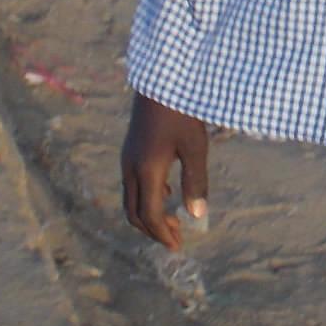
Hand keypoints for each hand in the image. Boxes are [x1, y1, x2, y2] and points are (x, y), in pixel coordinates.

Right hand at [121, 94, 209, 252]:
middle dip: (154, 230)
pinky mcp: (130, 151)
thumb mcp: (195, 146)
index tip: (178, 246)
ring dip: (150, 215)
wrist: (161, 80)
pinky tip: (169, 192)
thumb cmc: (182, 111)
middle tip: (176, 238)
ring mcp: (127, 159)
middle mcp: (130, 169)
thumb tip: (197, 216)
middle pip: (135, 213)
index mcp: (147, 170)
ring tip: (174, 220)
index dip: (163, 234)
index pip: (150, 215)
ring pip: (131, 200)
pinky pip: (133, 185)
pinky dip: (147, 198)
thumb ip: (196, 181)